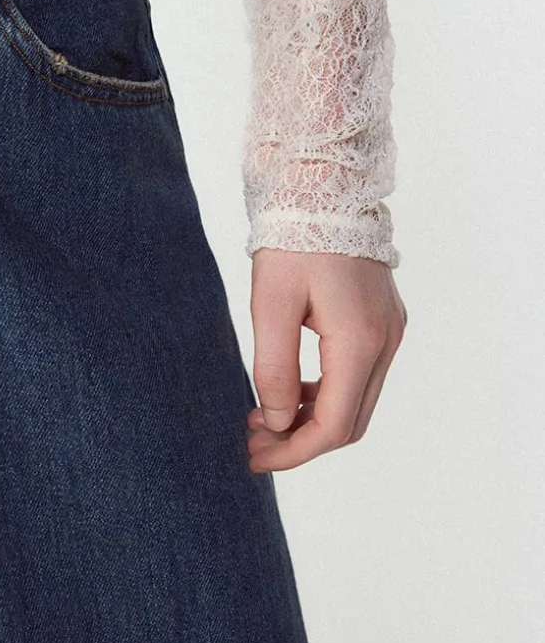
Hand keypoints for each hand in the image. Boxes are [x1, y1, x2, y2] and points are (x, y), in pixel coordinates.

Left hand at [246, 248, 406, 471]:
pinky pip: (358, 375)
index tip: (255, 457)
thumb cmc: (293, 239)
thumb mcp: (270, 304)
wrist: (325, 185)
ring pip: (356, 401)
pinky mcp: (383, 321)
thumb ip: (274, 368)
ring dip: (312, 419)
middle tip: (253, 443)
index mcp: (359, 341)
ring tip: (262, 419)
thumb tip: (276, 420)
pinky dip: (325, 393)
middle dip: (301, 441)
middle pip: (350, 421)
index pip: (334, 425)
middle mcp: (385, 342)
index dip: (294, 451)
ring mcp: (389, 331)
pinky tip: (288, 392)